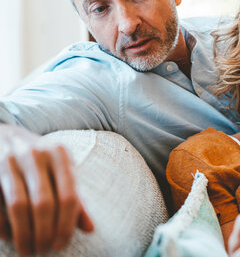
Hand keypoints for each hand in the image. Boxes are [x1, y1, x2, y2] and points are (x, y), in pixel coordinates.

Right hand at [0, 124, 93, 254]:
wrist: (5, 136)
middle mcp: (36, 154)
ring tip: (27, 249)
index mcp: (60, 154)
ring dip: (24, 233)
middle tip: (43, 249)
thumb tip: (90, 228)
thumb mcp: (62, 171)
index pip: (69, 196)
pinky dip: (3, 225)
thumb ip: (76, 198)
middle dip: (44, 233)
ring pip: (19, 206)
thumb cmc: (41, 160)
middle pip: (44, 204)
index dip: (66, 225)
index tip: (61, 244)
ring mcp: (10, 160)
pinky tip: (9, 236)